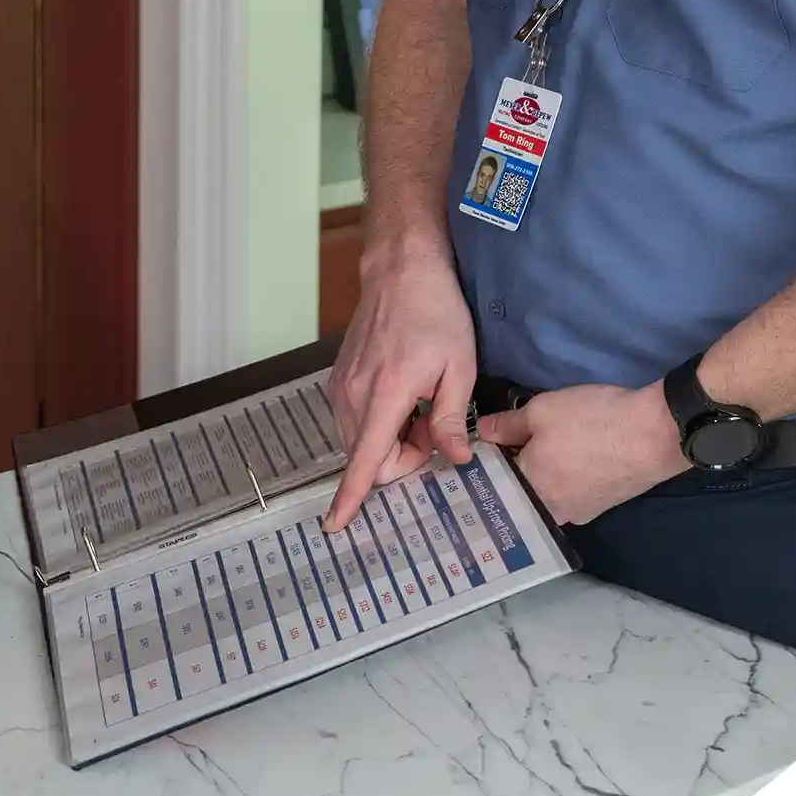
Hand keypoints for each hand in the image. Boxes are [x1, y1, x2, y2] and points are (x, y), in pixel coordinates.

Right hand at [323, 251, 476, 532]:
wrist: (402, 271)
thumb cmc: (435, 313)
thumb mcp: (458, 367)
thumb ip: (452, 419)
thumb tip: (453, 459)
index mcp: (386, 394)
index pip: (364, 458)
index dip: (351, 496)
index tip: (336, 524)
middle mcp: (353, 394)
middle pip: (369, 458)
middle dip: (402, 458)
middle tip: (435, 427)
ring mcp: (341, 386)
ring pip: (361, 442)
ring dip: (391, 440)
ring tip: (421, 408)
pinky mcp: (339, 379)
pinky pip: (354, 422)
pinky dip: (379, 423)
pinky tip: (403, 398)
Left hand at [477, 383, 684, 526]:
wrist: (653, 434)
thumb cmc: (591, 420)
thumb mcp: (541, 411)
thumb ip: (506, 425)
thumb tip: (482, 432)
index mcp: (528, 488)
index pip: (495, 479)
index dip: (490, 459)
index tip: (488, 444)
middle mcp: (550, 510)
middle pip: (520, 492)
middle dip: (514, 471)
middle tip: (514, 444)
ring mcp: (578, 513)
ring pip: (546, 497)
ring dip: (542, 477)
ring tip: (545, 450)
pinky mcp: (601, 508)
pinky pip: (570, 497)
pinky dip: (565, 481)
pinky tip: (572, 460)